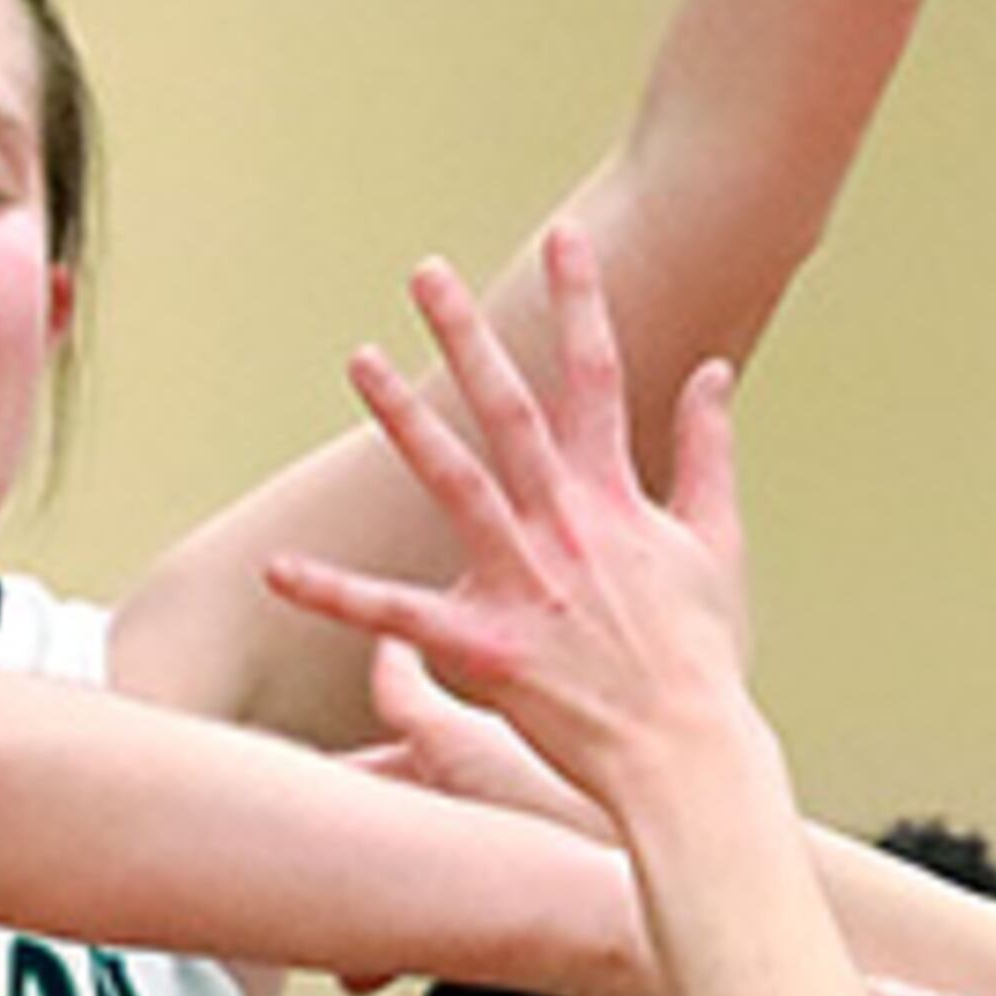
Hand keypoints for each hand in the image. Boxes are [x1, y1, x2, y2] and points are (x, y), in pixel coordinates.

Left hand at [269, 227, 752, 822]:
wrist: (685, 754)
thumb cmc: (704, 657)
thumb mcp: (717, 543)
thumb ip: (709, 451)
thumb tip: (712, 374)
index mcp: (618, 500)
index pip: (598, 380)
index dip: (582, 305)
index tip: (566, 241)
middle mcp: (565, 526)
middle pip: (509, 410)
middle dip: (469, 337)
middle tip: (426, 272)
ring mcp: (521, 582)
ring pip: (451, 481)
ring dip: (403, 418)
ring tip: (359, 359)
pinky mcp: (482, 645)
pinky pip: (393, 614)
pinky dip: (333, 595)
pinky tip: (277, 570)